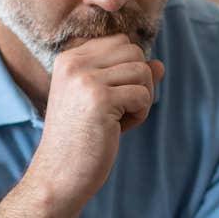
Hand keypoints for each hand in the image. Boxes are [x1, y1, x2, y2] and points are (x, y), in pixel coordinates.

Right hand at [28, 34, 164, 206]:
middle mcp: (74, 63)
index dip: (128, 70)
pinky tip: (118, 129)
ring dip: (141, 99)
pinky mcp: (100, 99)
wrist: (58, 175)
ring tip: (118, 120)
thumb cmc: (82, 139)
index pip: (121, 42)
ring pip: (143, 71)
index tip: (112, 97)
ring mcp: (85, 79)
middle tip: (120, 110)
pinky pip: (143, 95)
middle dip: (139, 82)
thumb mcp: (103, 101)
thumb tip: (160, 64)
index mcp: (69, 58)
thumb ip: (128, 78)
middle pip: (135, 52)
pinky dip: (140, 115)